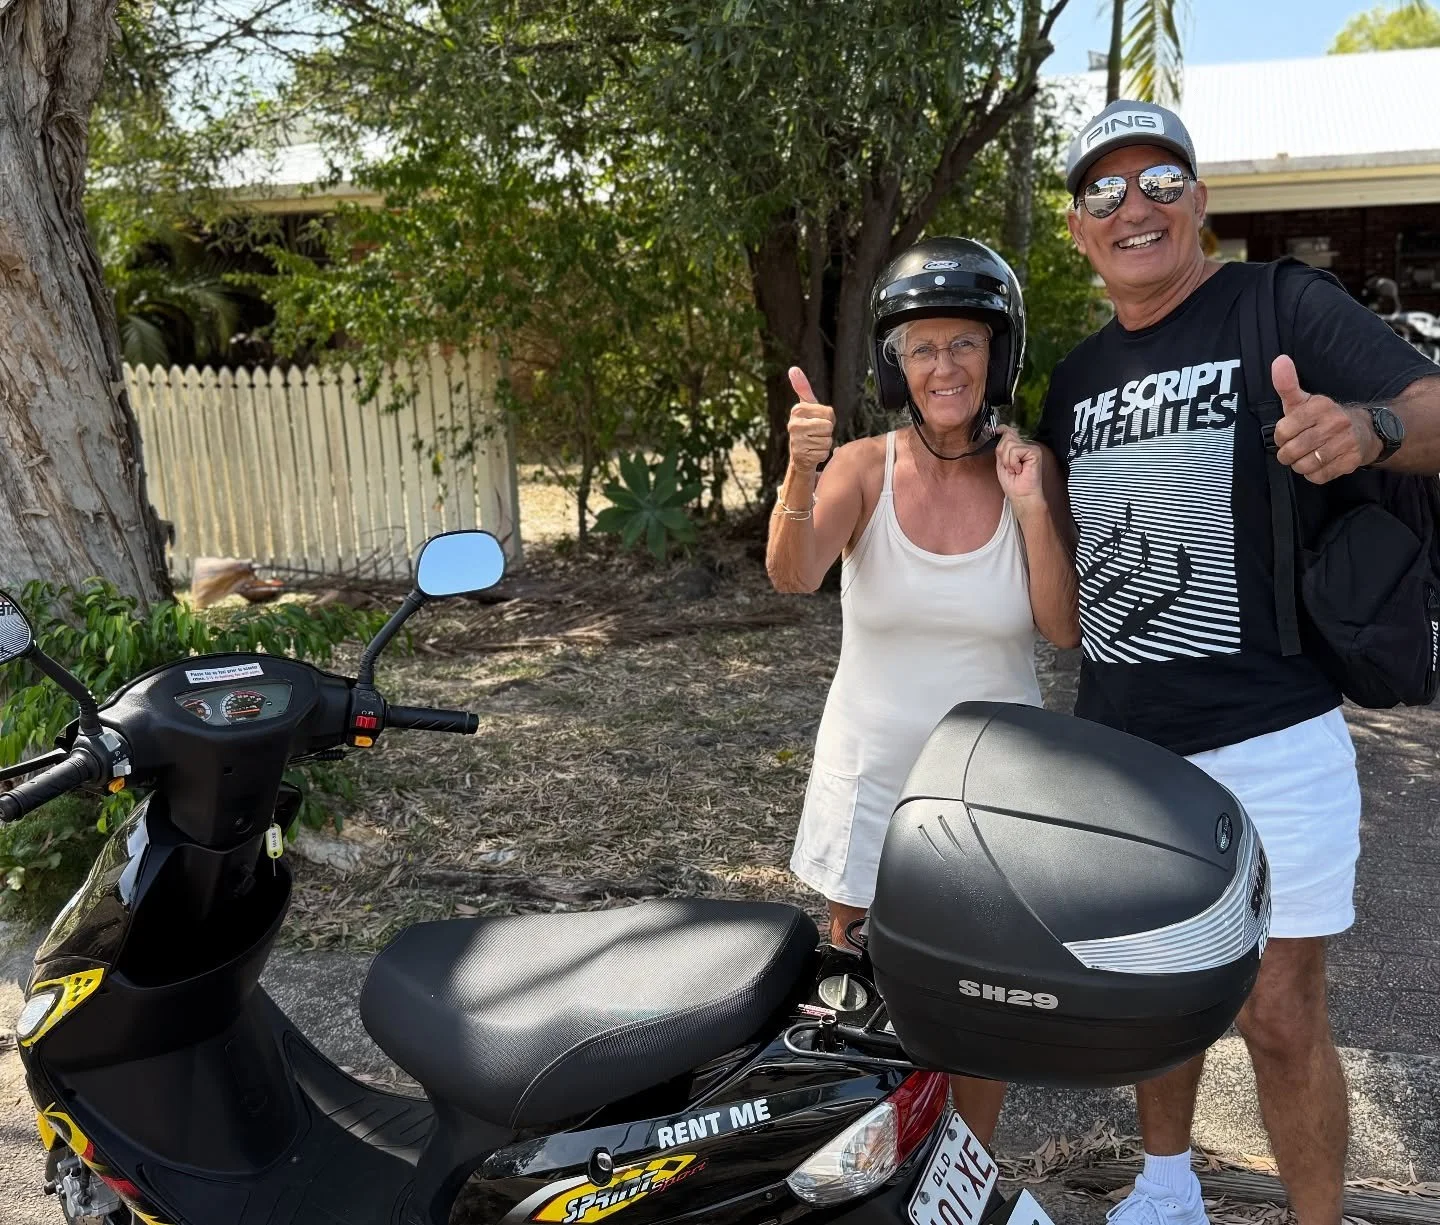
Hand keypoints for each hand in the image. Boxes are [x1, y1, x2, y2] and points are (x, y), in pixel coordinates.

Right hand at [787, 367, 834, 472]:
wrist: (799, 455)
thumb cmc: (807, 426)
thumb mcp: (806, 406)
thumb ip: (802, 387)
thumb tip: (793, 368)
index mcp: (797, 410)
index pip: (829, 412)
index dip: (829, 418)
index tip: (818, 420)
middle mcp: (794, 424)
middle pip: (829, 426)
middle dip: (827, 431)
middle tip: (817, 433)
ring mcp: (797, 441)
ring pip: (827, 440)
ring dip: (824, 443)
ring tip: (814, 442)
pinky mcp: (802, 456)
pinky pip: (824, 453)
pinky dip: (822, 454)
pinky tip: (813, 452)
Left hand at [995, 425, 1045, 506]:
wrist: (1021, 495)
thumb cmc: (1012, 483)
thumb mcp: (1002, 462)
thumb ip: (1001, 448)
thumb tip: (999, 432)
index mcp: (1018, 448)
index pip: (1010, 432)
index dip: (1003, 429)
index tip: (996, 430)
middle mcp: (1026, 446)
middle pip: (1007, 438)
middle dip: (1002, 454)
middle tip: (1009, 467)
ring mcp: (1031, 448)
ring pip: (1009, 444)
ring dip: (1008, 460)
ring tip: (1015, 470)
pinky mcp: (1034, 452)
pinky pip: (1015, 451)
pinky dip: (1013, 462)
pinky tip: (1019, 470)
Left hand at [1270, 355, 1380, 482]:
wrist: (1366, 431)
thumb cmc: (1325, 417)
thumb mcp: (1305, 400)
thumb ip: (1287, 384)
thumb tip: (1279, 360)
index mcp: (1320, 406)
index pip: (1283, 430)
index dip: (1280, 437)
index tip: (1287, 434)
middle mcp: (1335, 423)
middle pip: (1291, 451)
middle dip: (1287, 454)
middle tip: (1294, 449)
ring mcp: (1345, 442)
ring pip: (1304, 466)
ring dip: (1300, 465)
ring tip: (1307, 456)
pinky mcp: (1351, 461)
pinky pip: (1319, 477)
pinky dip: (1314, 474)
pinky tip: (1320, 464)